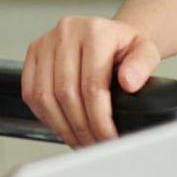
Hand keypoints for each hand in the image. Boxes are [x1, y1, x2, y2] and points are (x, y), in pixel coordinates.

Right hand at [21, 15, 160, 146]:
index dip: (99, 119)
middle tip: (93, 145)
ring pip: (45, 95)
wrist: (109, 36)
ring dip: (61, 126)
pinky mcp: (33, 52)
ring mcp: (46, 41)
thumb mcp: (146, 51)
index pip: (92, 85)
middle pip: (66, 92)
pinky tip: (62, 124)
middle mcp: (67, 32)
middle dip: (80, 127)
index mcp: (95, 31)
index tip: (107, 138)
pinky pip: (31, 92)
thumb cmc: (124, 47)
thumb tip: (128, 82)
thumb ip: (142, 65)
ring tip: (78, 140)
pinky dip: (44, 115)